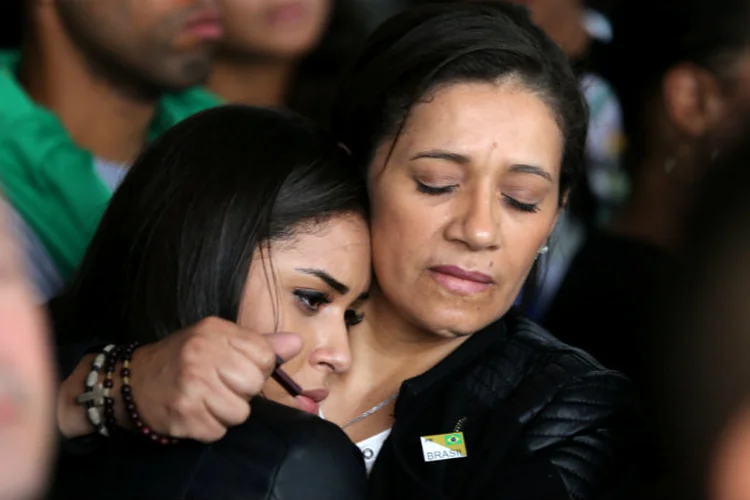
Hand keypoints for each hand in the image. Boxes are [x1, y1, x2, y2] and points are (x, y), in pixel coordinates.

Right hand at [130, 317, 301, 441]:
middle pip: (254, 385)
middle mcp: (203, 355)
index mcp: (216, 332)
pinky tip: (195, 412)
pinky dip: (210, 427)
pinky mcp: (184, 415)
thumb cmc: (183, 359)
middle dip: (242, 391)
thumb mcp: (218, 339)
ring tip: (207, 400)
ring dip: (227, 412)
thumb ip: (259, 343)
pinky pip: (219, 431)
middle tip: (219, 385)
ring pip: (240, 413)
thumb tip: (297, 343)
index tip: (236, 368)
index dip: (256, 368)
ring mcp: (192, 386)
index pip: (265, 357)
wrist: (132, 382)